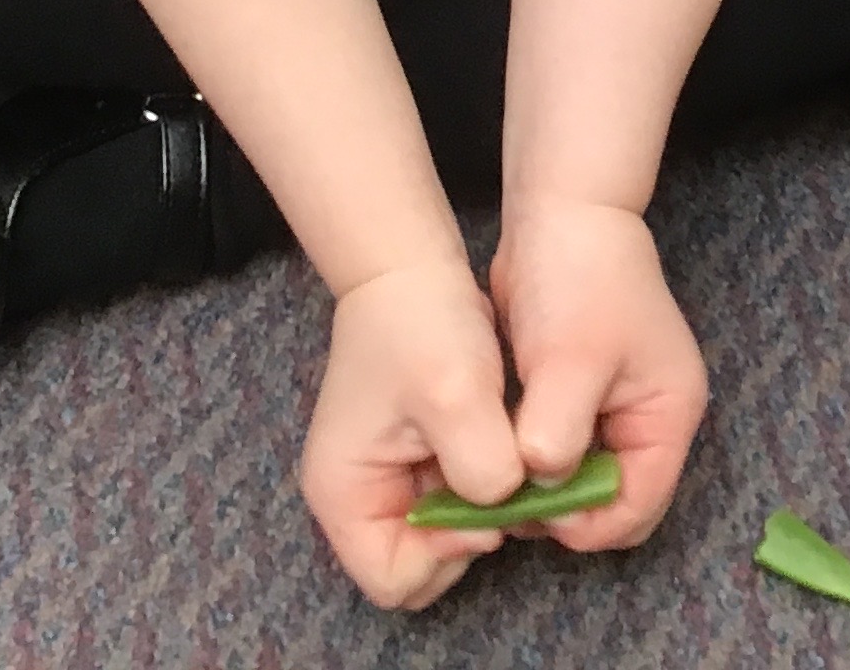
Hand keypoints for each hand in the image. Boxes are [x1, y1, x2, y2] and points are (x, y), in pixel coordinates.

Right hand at [302, 259, 526, 611]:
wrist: (412, 267)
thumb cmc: (422, 325)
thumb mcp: (458, 394)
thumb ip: (482, 467)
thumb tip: (504, 508)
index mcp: (344, 495)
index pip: (393, 582)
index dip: (446, 555)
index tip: (483, 498)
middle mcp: (355, 499)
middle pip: (417, 571)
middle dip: (466, 539)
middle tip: (503, 482)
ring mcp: (382, 483)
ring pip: (440, 540)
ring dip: (479, 512)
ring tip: (505, 458)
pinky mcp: (409, 464)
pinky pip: (450, 505)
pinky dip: (480, 488)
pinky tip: (498, 447)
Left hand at [487, 198, 706, 555]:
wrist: (561, 212)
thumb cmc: (577, 283)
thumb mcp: (568, 361)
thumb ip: (560, 432)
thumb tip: (540, 483)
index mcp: (668, 415)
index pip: (637, 509)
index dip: (584, 524)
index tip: (528, 512)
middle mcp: (650, 418)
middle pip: (614, 501)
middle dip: (564, 510)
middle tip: (506, 501)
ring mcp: (618, 406)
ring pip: (584, 479)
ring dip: (544, 486)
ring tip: (497, 476)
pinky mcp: (583, 393)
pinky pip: (564, 449)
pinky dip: (534, 458)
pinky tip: (499, 449)